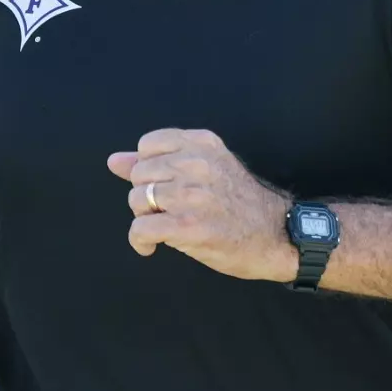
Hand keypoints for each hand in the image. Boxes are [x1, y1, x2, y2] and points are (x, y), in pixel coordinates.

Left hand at [106, 129, 294, 282]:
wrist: (277, 235)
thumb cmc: (240, 204)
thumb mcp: (207, 170)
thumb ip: (159, 161)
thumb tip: (114, 160)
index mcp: (202, 144)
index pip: (148, 145)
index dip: (150, 169)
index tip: (164, 186)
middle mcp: (197, 164)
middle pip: (138, 175)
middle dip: (145, 196)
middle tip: (166, 211)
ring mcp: (192, 195)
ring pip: (136, 201)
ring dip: (144, 219)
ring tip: (164, 228)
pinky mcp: (188, 226)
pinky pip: (140, 229)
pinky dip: (140, 242)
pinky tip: (151, 246)